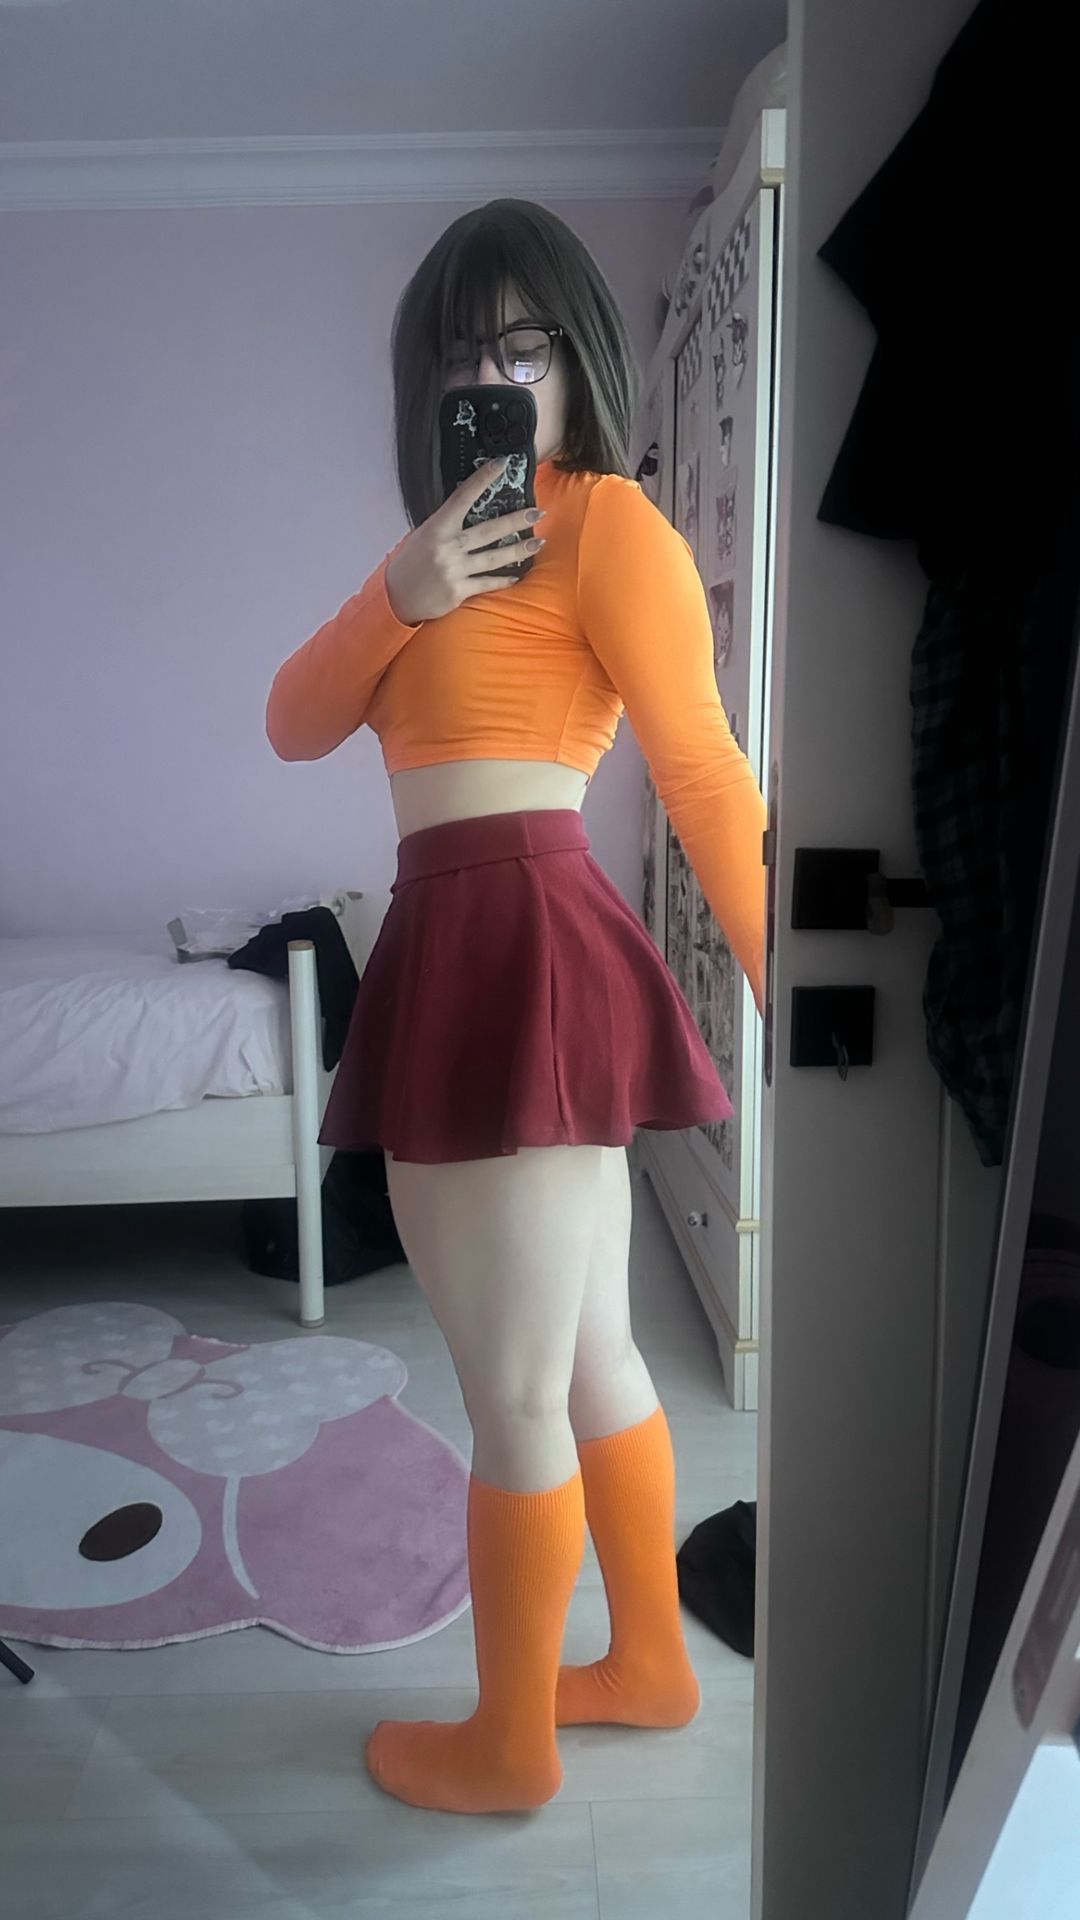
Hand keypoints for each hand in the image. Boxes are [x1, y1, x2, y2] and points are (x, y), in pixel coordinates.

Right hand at [385, 458, 545, 624]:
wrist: (396, 598)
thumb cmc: (409, 564)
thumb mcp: (423, 536)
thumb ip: (446, 525)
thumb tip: (470, 510)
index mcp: (436, 528)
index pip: (463, 497)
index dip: (483, 479)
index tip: (501, 465)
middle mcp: (447, 547)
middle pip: (488, 530)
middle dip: (516, 521)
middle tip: (537, 513)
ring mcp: (453, 570)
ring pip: (493, 558)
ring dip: (519, 550)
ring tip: (538, 543)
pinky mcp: (458, 591)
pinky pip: (487, 583)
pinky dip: (503, 580)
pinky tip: (517, 575)